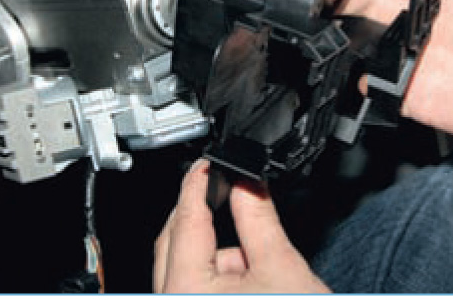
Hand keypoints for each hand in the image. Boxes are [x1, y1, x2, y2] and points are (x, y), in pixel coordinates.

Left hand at [154, 160, 330, 292]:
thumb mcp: (280, 264)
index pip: (186, 220)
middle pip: (173, 240)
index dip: (197, 183)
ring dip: (213, 249)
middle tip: (222, 188)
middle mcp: (172, 301)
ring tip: (254, 258)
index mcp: (187, 289)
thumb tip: (246, 182)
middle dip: (199, 213)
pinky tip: (246, 278)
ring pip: (183, 264)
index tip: (207, 163)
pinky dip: (214, 272)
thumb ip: (257, 216)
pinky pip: (191, 284)